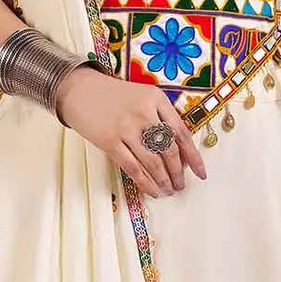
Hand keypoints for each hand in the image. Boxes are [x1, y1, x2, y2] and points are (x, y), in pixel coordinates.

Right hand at [54, 66, 206, 197]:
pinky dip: (146, 182)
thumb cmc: (114, 97)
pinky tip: (153, 191)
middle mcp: (144, 112)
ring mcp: (126, 127)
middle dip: (178, 172)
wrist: (79, 90)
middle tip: (181, 185)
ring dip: (164, 180)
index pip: (182, 133)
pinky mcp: (109, 141)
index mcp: (157, 99)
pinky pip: (133, 168)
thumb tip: (180, 154)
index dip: (194, 157)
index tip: (201, 173)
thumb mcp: (143, 97)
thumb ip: (161, 119)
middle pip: (169, 150)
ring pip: (153, 162)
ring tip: (169, 190)